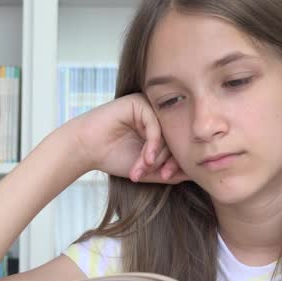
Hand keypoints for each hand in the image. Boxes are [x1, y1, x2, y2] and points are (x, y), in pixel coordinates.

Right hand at [69, 93, 189, 183]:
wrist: (85, 149)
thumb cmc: (114, 157)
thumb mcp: (148, 168)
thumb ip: (171, 171)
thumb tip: (195, 173)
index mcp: (161, 127)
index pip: (179, 142)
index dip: (177, 161)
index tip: (167, 177)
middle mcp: (156, 114)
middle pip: (175, 137)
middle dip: (166, 160)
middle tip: (156, 174)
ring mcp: (148, 106)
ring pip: (166, 132)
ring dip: (157, 156)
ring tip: (143, 168)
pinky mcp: (138, 102)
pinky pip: (155, 125)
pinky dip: (152, 145)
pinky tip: (144, 159)